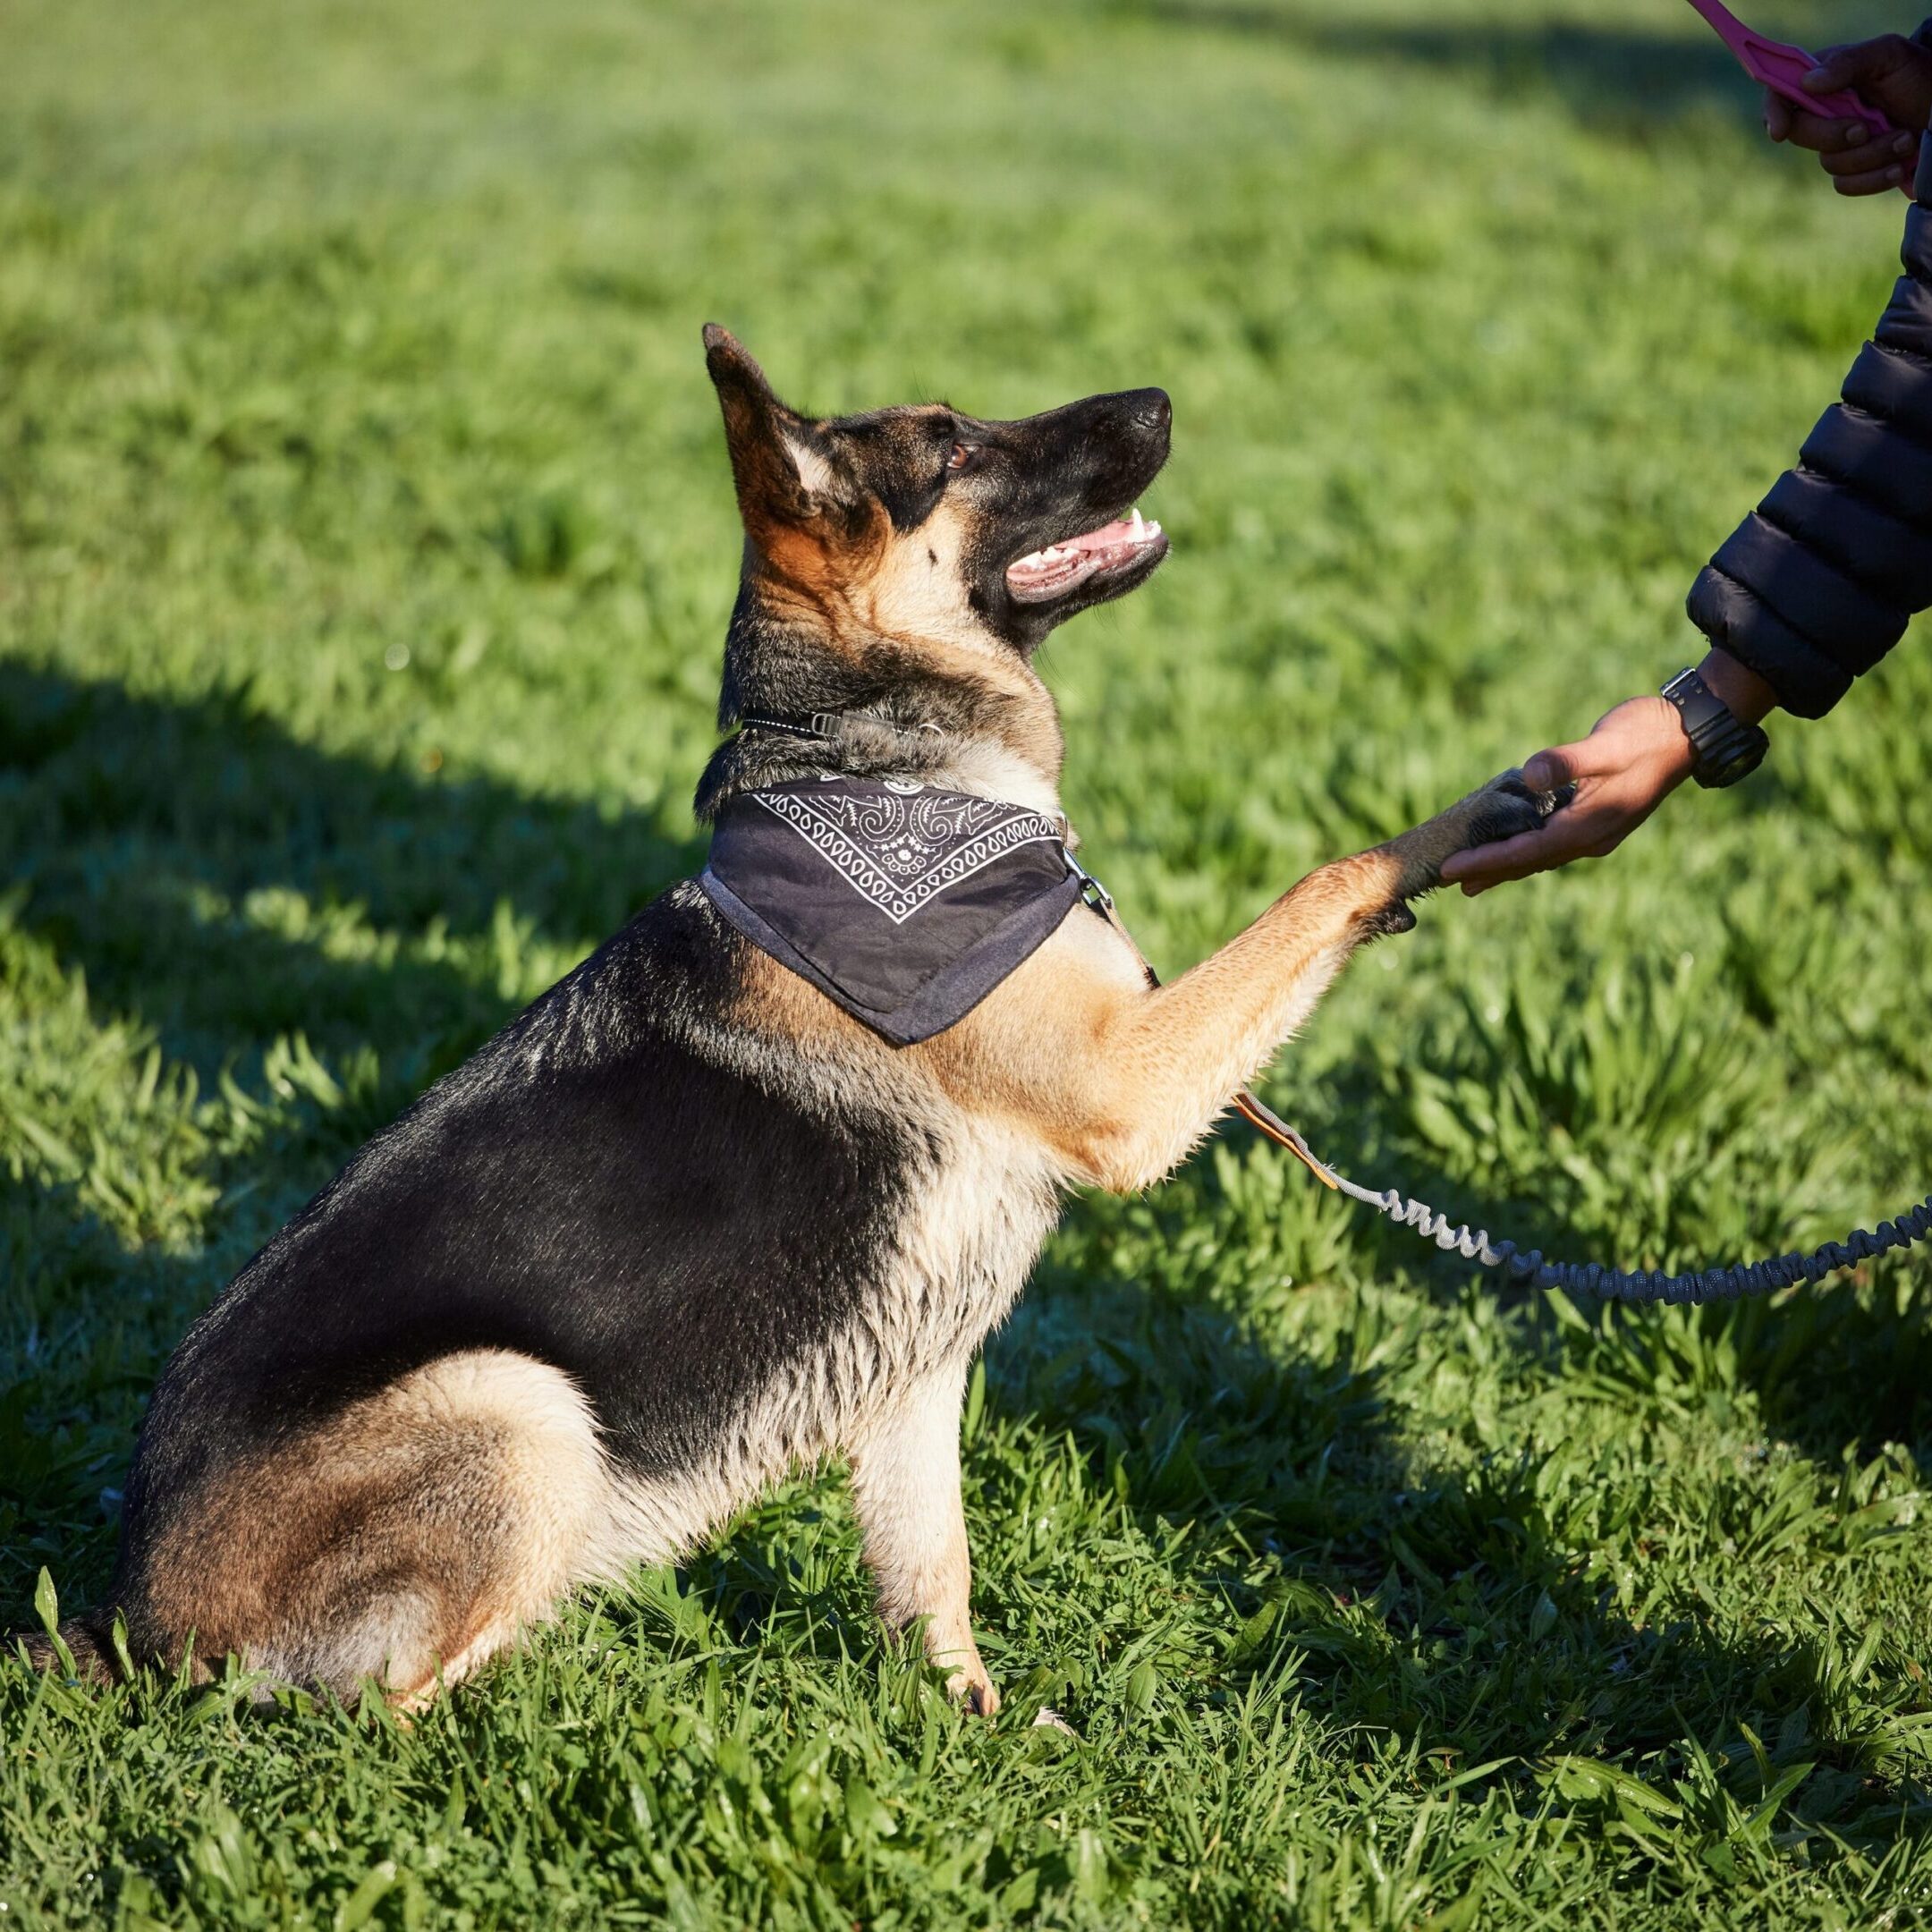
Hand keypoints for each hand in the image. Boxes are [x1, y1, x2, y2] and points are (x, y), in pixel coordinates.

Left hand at [1438, 698, 1693, 893]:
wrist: (1688, 732)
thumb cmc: (1646, 733)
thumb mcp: (1606, 743)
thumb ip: (1568, 762)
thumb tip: (1530, 777)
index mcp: (1589, 825)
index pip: (1525, 851)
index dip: (1486, 861)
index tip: (1450, 870)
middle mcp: (1591, 837)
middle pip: (1529, 861)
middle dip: (1487, 871)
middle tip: (1444, 881)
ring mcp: (1596, 832)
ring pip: (1540, 856)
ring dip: (1504, 866)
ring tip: (1469, 879)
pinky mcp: (1598, 819)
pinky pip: (1552, 843)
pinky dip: (1525, 849)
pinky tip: (1511, 848)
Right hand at [1763, 34, 1931, 194]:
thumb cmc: (1919, 75)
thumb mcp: (1889, 56)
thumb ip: (1848, 62)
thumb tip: (1807, 83)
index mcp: (1827, 80)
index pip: (1782, 95)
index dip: (1774, 112)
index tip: (1781, 130)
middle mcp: (1826, 113)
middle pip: (1800, 135)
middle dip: (1834, 136)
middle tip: (1865, 128)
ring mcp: (1839, 145)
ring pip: (1829, 163)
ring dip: (1871, 155)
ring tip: (1904, 139)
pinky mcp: (1854, 171)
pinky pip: (1845, 185)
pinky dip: (1873, 178)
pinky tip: (1899, 166)